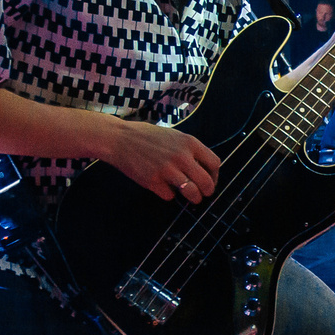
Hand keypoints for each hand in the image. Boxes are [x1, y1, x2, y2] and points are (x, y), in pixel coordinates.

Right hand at [105, 118, 221, 203]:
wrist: (119, 138)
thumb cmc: (146, 136)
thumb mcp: (173, 136)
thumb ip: (189, 150)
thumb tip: (204, 169)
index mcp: (189, 142)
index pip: (214, 163)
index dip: (215, 176)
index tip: (210, 180)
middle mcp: (181, 156)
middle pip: (207, 182)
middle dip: (207, 192)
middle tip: (202, 194)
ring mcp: (167, 170)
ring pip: (192, 193)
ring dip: (193, 198)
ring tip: (190, 198)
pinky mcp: (153, 181)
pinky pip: (170, 196)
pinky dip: (168, 194)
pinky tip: (162, 187)